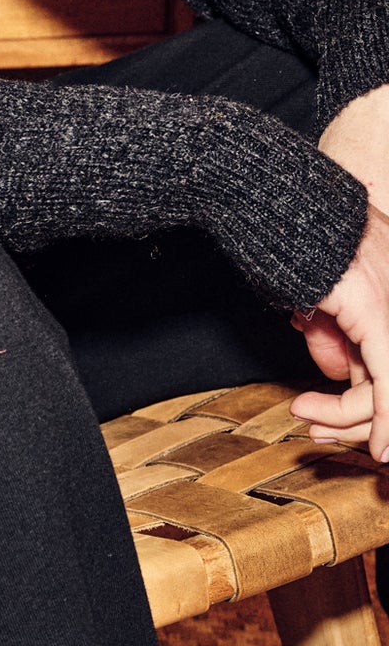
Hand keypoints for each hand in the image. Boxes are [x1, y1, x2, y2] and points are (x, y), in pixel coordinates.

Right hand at [289, 86, 388, 452]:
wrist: (268, 193)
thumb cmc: (284, 230)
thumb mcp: (316, 288)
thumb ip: (335, 326)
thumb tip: (338, 369)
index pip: (387, 358)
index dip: (380, 402)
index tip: (366, 431)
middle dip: (360, 415)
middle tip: (320, 428)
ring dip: (353, 420)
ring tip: (308, 418)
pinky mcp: (378, 315)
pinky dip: (386, 422)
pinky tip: (384, 451)